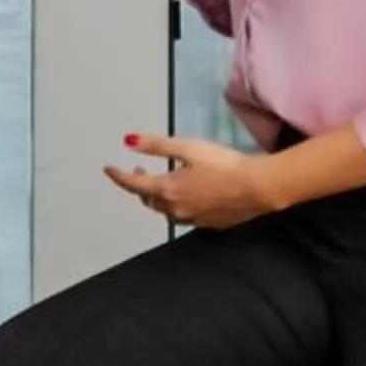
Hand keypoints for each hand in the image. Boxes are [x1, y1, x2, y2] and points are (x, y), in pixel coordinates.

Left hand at [106, 132, 282, 231]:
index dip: (118, 176)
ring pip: (165, 211)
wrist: (257, 188)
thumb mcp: (187, 147)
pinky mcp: (207, 224)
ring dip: (157, 197)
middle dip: (139, 186)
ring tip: (162, 182)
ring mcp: (191, 220)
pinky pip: (184, 217)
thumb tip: (128, 141)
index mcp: (167, 189)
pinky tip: (187, 196)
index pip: (132, 185)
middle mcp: (175, 209)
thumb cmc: (224, 165)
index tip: (108, 169)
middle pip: (147, 200)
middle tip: (139, 171)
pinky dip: (177, 205)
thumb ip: (156, 145)